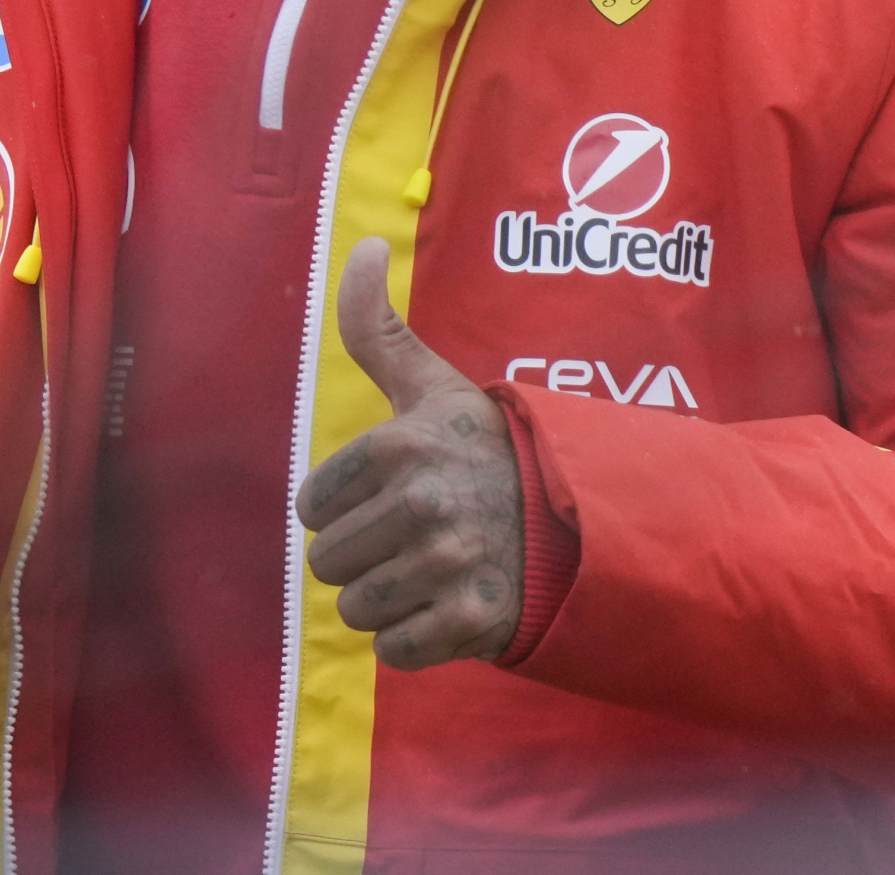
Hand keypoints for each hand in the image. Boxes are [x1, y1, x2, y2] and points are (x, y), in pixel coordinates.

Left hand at [296, 237, 524, 668]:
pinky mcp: (468, 623)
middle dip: (365, 556)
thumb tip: (362, 244)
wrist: (581, 518)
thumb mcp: (434, 384)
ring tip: (433, 568)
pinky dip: (416, 639)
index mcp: (398, 445)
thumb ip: (377, 325)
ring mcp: (446, 566)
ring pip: (357, 610)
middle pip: (329, 564)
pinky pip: (394, 650)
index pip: (313, 506)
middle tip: (416, 537)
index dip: (346, 507)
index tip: (391, 497)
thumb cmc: (492, 450)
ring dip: (388, 598)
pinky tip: (449, 603)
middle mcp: (420, 504)